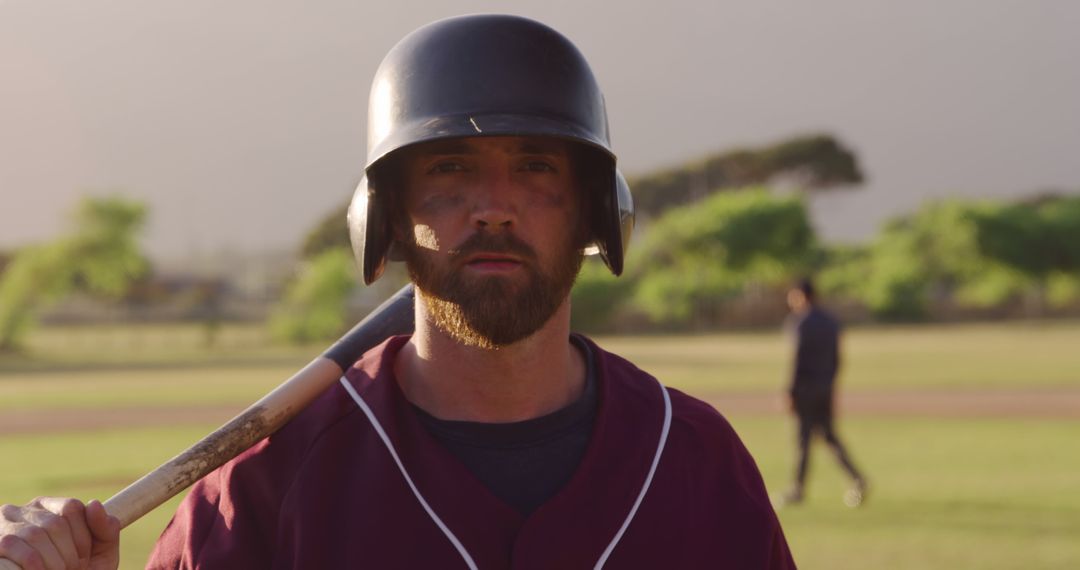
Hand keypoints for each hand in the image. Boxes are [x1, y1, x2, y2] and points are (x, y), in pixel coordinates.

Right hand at [0, 498, 118, 569]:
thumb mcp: (98, 553)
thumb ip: (105, 530)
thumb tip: (94, 503)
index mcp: (48, 507)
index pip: (71, 507)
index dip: (83, 537)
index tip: (84, 558)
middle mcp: (22, 511)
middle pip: (55, 524)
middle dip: (69, 554)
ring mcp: (4, 526)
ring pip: (35, 535)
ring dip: (52, 562)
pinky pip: (14, 547)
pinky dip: (34, 566)